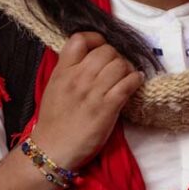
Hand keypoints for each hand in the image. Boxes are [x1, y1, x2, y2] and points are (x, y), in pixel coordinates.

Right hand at [35, 32, 143, 169]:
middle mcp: (78, 78)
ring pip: (120, 64)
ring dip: (127, 68)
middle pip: (106, 50)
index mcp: (62, 71)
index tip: (101, 48)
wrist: (53, 149)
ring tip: (126, 76)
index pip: (80, 39)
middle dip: (116, 56)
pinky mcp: (108, 107)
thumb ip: (68, 69)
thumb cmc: (54, 120)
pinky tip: (135, 82)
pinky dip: (135, 80)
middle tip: (117, 67)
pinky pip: (128, 83)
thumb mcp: (54, 87)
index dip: (95, 39)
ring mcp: (93, 92)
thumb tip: (89, 55)